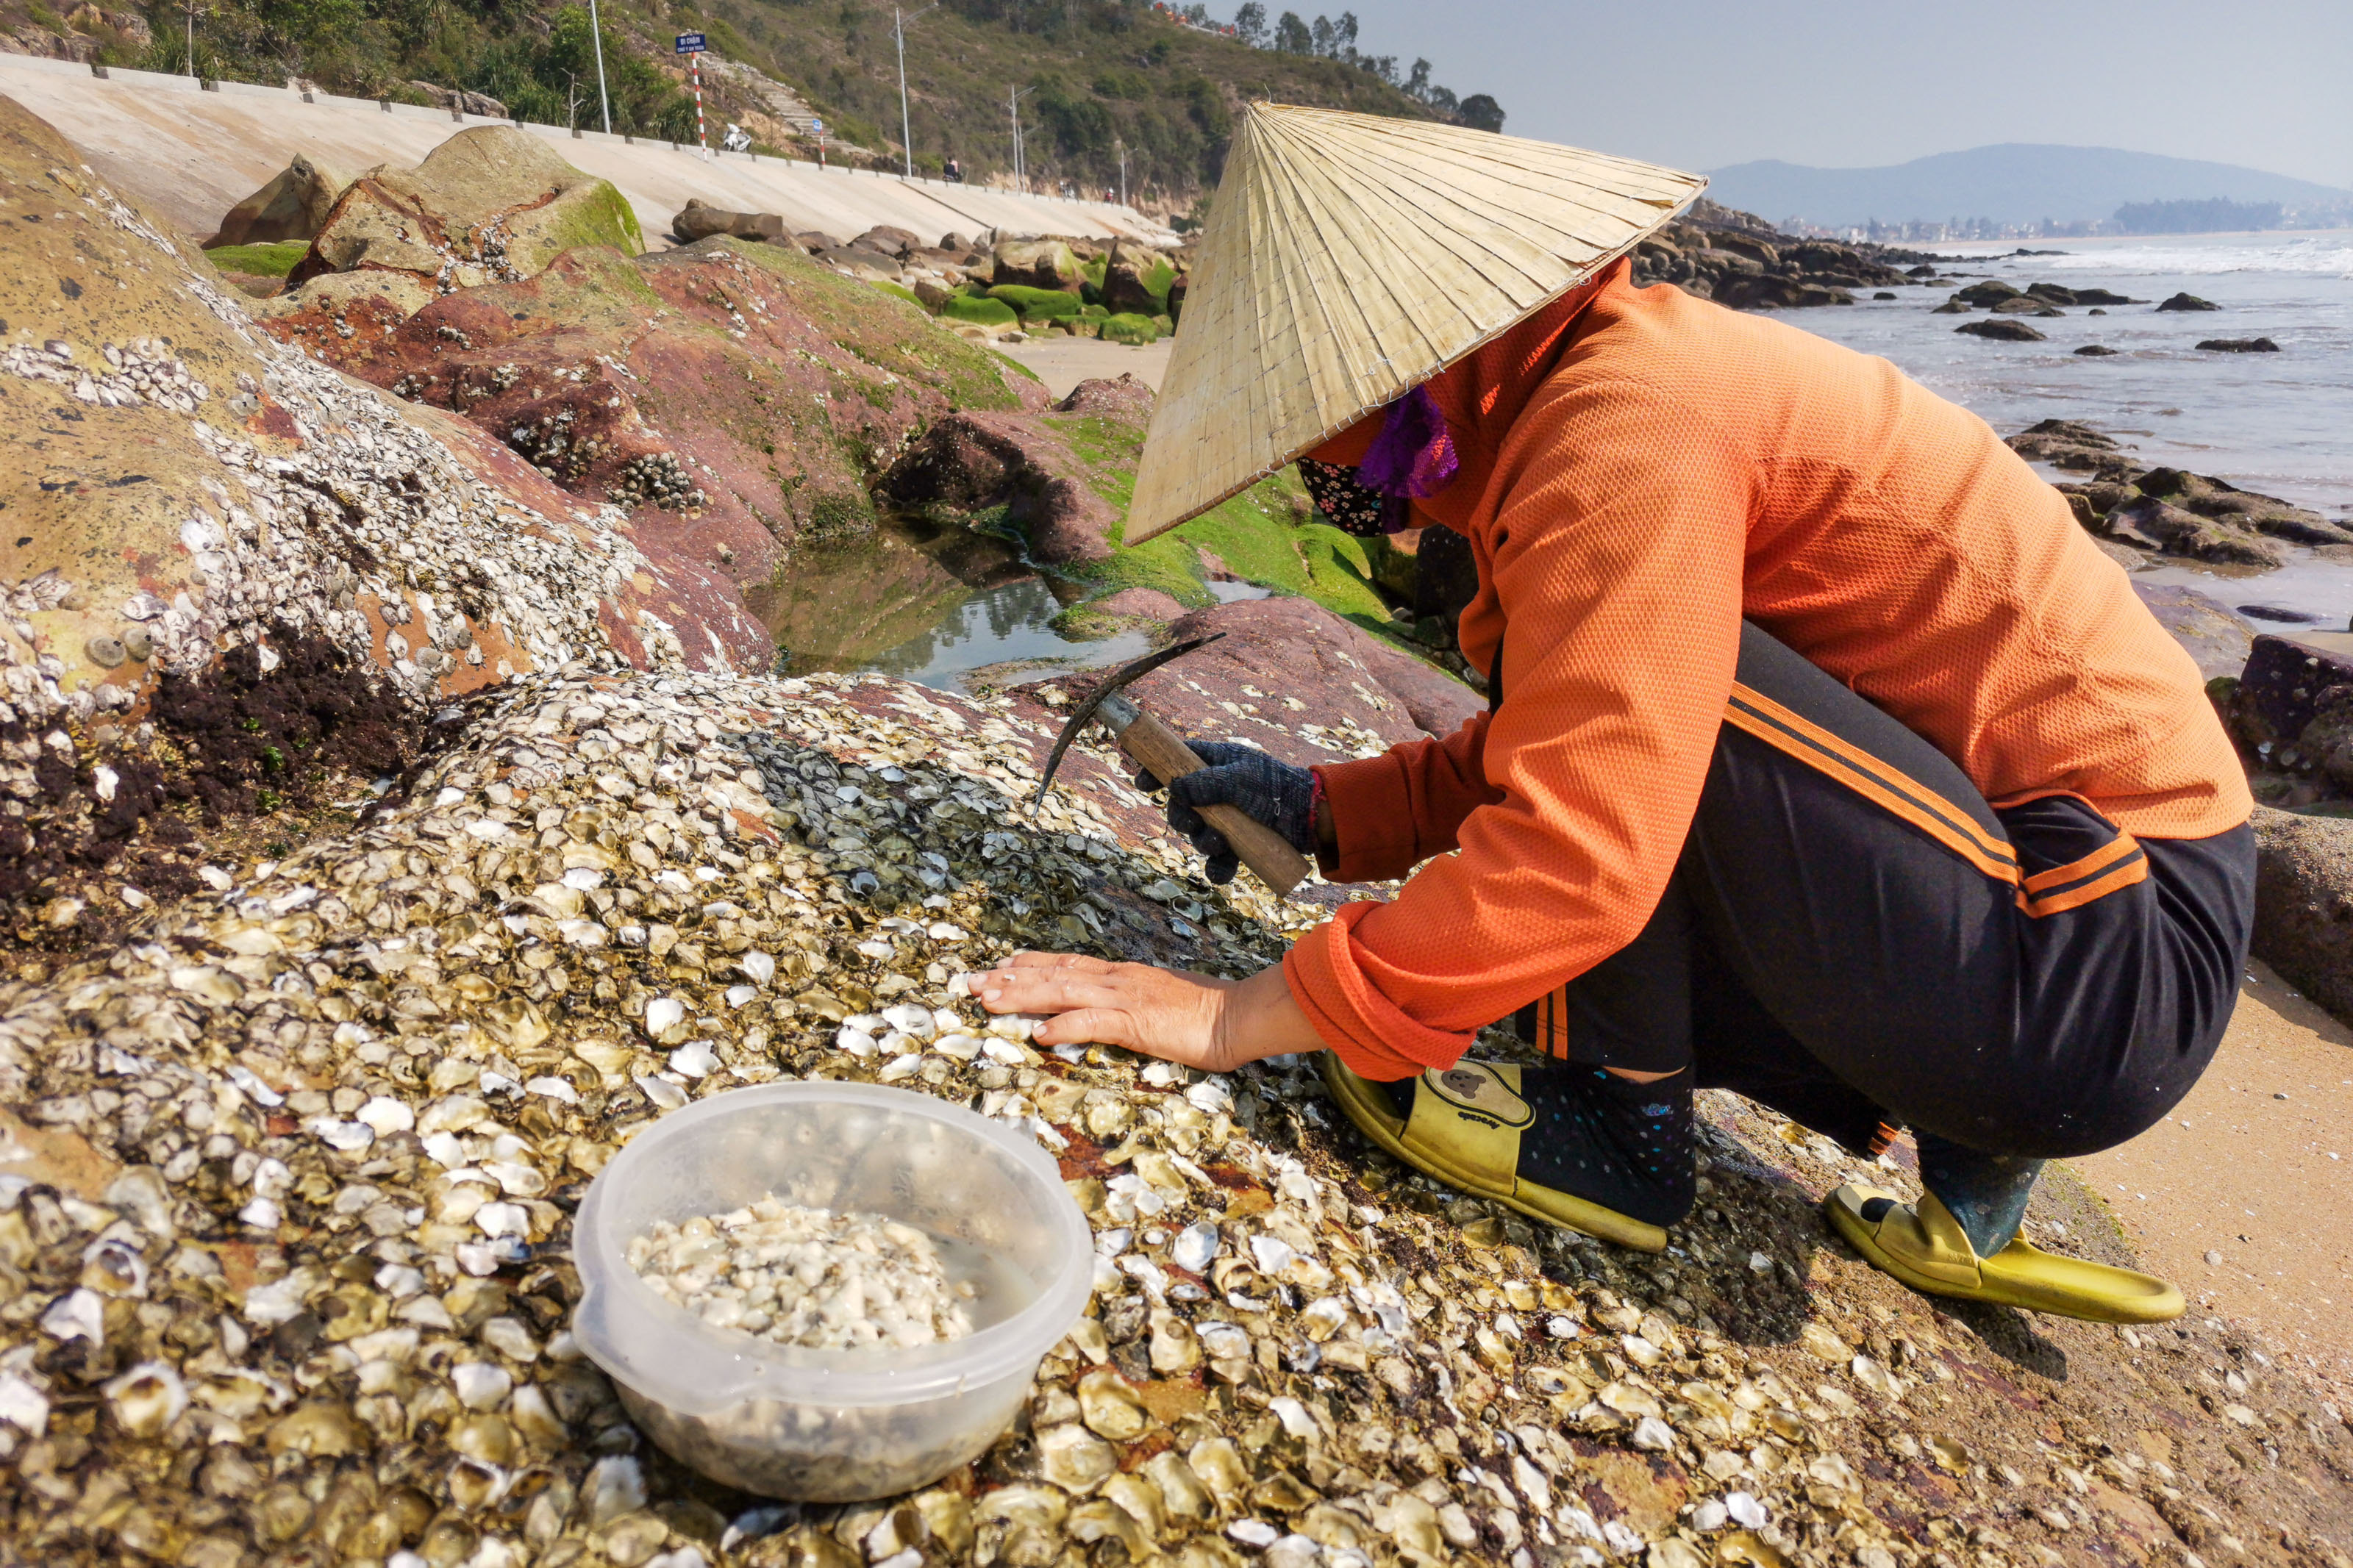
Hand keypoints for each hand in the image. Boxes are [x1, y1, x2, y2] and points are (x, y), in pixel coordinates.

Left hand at [971, 952, 1326, 1072]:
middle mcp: (1117, 980)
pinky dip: (1065, 1025)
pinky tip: (1040, 1034)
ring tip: (987, 1001)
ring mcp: (1125, 998)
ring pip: (1062, 991)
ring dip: (1022, 996)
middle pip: (1053, 974)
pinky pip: (1094, 1022)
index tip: (998, 966)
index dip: (1029, 965)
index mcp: (1122, 976)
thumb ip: (1129, 1006)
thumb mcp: (1159, 1004)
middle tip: (970, 982)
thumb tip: (1104, 1013)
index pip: (1066, 965)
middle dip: (1009, 979)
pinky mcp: (1137, 1022)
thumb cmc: (1205, 1015)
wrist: (1239, 1014)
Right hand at [1134, 741, 1315, 883]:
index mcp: (1218, 764)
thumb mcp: (1241, 777)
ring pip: (1198, 834)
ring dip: (1202, 842)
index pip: (1179, 762)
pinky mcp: (1240, 843)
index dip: (1158, 771)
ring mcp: (1229, 818)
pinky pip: (1218, 860)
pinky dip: (1218, 868)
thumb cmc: (1277, 787)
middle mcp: (1219, 791)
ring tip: (1219, 843)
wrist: (1311, 817)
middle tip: (1192, 822)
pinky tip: (1223, 870)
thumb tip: (1174, 788)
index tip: (1142, 783)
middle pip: (1182, 804)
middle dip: (1181, 817)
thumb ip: (1206, 783)